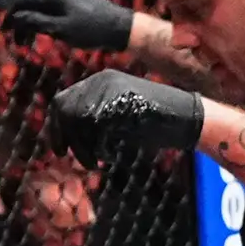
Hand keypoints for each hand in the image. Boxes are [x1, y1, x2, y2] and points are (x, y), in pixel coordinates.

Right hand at [9, 0, 141, 53]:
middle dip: (23, 20)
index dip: (11, 15)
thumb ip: (35, 22)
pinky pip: (54, 6)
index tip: (5, 31)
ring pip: (42, 4)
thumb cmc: (91, 29)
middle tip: (20, 42)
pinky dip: (46, 18)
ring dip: (34, 21)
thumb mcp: (60, 29)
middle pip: (31, 1)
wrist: (120, 27)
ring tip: (32, 41)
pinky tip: (47, 32)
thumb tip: (14, 18)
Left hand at [50, 68, 207, 159]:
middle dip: (61, 136)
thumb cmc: (157, 123)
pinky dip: (96, 149)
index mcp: (101, 81)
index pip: (64, 99)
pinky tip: (109, 158)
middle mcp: (101, 81)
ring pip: (75, 120)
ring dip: (81, 148)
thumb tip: (72, 136)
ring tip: (94, 164)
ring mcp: (110, 90)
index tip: (60, 148)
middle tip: (65, 156)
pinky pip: (93, 129)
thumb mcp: (121, 117)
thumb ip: (98, 119)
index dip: (57, 126)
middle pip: (63, 108)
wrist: (188, 118)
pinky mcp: (119, 104)